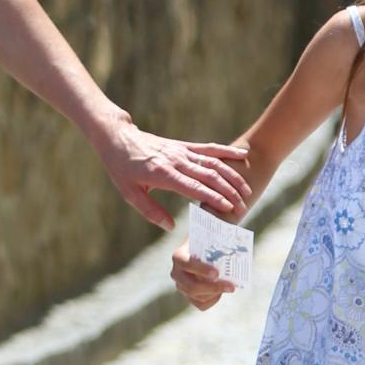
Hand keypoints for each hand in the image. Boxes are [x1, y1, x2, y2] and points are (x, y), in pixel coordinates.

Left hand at [93, 115, 250, 231]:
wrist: (118, 138)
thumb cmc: (121, 168)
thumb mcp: (129, 193)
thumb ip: (150, 211)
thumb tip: (171, 227)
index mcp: (163, 174)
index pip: (194, 187)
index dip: (214, 198)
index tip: (229, 208)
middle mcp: (176, 161)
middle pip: (209, 176)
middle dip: (229, 191)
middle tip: (243, 206)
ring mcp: (181, 151)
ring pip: (213, 162)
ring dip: (232, 175)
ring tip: (247, 190)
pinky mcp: (183, 146)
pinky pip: (208, 148)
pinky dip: (227, 152)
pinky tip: (242, 155)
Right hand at [171, 240, 234, 312]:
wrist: (205, 250)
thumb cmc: (209, 241)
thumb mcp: (212, 236)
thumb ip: (220, 236)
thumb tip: (235, 237)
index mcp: (179, 256)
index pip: (187, 264)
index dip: (201, 270)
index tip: (217, 273)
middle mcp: (176, 273)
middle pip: (191, 287)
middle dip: (212, 288)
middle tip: (231, 286)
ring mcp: (181, 286)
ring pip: (198, 297)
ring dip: (216, 293)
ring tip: (229, 286)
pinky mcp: (189, 296)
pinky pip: (201, 305)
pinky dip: (213, 300)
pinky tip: (220, 292)